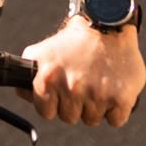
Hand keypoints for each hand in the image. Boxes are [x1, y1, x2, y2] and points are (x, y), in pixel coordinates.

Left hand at [18, 19, 145, 126]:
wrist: (106, 25)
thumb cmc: (75, 41)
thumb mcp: (43, 52)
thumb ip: (30, 76)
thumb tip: (24, 94)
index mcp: (49, 78)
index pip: (46, 112)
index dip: (53, 104)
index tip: (61, 93)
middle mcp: (72, 88)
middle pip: (70, 118)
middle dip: (74, 104)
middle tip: (82, 83)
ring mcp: (97, 94)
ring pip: (92, 119)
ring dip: (95, 106)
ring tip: (97, 82)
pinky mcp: (121, 98)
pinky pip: (115, 120)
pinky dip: (115, 110)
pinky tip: (112, 90)